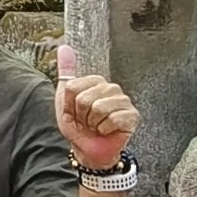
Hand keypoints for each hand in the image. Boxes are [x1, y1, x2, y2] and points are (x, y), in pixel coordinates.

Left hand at [54, 43, 138, 169]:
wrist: (88, 149)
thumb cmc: (78, 125)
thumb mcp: (64, 97)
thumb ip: (66, 71)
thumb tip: (64, 47)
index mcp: (95, 81)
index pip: (72, 87)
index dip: (69, 105)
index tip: (74, 112)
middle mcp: (111, 87)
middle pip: (84, 98)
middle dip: (81, 115)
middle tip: (86, 122)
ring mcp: (123, 101)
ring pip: (98, 108)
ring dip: (92, 123)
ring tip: (96, 126)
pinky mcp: (132, 115)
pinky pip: (112, 119)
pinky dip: (105, 129)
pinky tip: (107, 131)